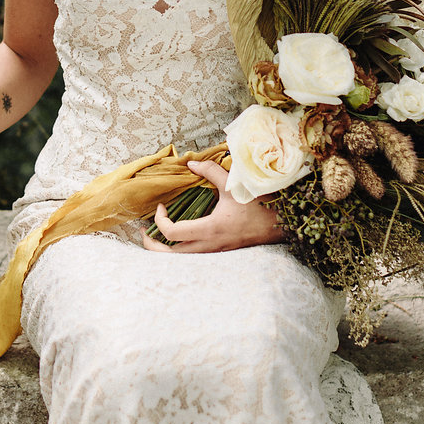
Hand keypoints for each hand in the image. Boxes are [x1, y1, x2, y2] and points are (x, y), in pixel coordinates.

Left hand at [141, 157, 284, 254]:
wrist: (278, 226)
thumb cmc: (257, 206)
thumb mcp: (233, 186)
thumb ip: (211, 171)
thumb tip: (191, 163)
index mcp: (210, 230)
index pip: (172, 233)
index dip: (159, 220)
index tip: (161, 206)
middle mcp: (209, 246)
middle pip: (170, 257)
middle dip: (152, 245)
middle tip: (144, 232)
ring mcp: (213, 253)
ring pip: (180, 261)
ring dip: (164, 250)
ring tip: (156, 236)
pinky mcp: (218, 254)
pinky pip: (191, 258)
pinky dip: (178, 250)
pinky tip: (177, 237)